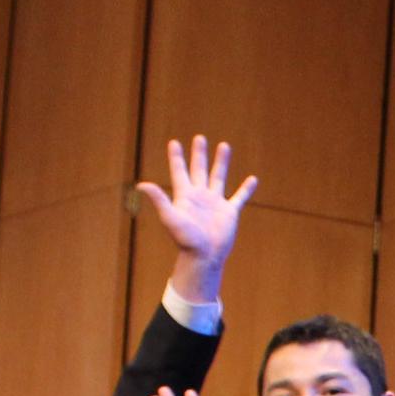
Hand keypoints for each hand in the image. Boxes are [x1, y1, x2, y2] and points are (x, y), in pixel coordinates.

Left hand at [138, 133, 256, 296]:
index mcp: (185, 195)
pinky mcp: (229, 212)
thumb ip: (159, 199)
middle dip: (199, 154)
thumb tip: (142, 184)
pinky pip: (239, 197)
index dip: (177, 157)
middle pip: (199, 169)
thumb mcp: (170, 217)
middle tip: (199, 138)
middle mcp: (200, 196)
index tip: (174, 143)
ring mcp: (215, 203)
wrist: (204, 257)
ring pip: (219, 177)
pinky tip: (253, 179)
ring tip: (224, 146)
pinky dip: (246, 189)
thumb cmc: (185, 239)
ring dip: (222, 162)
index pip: (180, 171)